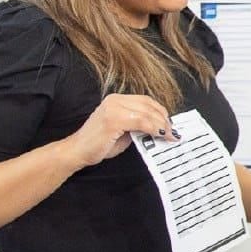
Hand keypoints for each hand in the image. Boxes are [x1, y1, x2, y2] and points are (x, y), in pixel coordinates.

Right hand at [63, 94, 177, 168]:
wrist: (77, 151)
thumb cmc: (99, 143)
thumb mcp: (123, 131)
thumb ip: (138, 125)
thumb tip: (159, 128)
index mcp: (117, 100)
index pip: (146, 101)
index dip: (160, 112)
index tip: (169, 124)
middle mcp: (115, 100)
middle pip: (148, 105)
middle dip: (164, 119)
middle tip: (172, 132)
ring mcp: (113, 108)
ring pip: (147, 113)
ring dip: (161, 125)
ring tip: (168, 136)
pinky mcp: (113, 119)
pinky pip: (141, 121)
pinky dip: (153, 128)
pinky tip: (159, 135)